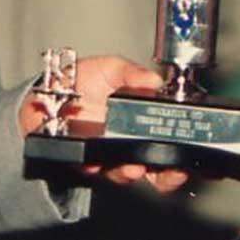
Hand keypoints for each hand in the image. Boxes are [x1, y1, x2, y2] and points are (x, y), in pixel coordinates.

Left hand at [18, 55, 187, 191]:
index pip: (170, 131)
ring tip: (139, 166)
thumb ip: (130, 72)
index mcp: (140, 115)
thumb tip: (154, 80)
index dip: (185, 142)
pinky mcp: (92, 162)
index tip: (194, 145)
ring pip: (136, 171)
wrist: (45, 97)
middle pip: (161, 162)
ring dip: (141, 172)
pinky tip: (112, 164)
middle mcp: (131, 137)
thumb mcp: (109, 68)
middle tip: (175, 170)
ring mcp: (113, 152)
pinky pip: (106, 171)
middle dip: (172, 172)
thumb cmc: (79, 81)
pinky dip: (111, 170)